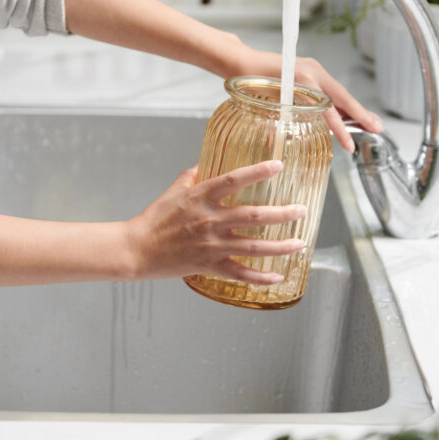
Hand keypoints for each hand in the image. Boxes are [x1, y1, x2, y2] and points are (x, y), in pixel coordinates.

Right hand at [124, 160, 306, 283]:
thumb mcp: (175, 189)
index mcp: (201, 197)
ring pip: (253, 246)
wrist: (137, 249)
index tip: (278, 166)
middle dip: (282, 213)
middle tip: (301, 210)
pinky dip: (260, 277)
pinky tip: (278, 276)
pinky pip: (240, 273)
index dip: (257, 172)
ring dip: (280, 245)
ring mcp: (211, 244)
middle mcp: (209, 219)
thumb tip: (210, 162)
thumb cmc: (155, 218)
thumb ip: (195, 174)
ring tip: (300, 242)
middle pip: (253, 215)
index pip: (233, 180)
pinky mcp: (208, 265)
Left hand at [235, 49, 382, 151]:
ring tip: (371, 123)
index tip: (350, 145)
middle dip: (361, 115)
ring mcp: (313, 69)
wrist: (241, 61)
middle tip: (378, 129)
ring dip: (354, 108)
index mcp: (303, 80)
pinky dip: (341, 102)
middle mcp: (312, 72)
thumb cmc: (247, 80)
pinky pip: (329, 89)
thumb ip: (276, 121)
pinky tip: (349, 113)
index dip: (340, 130)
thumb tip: (279, 145)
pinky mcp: (310, 71)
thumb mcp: (263, 103)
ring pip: (338, 92)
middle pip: (342, 96)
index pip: (328, 109)